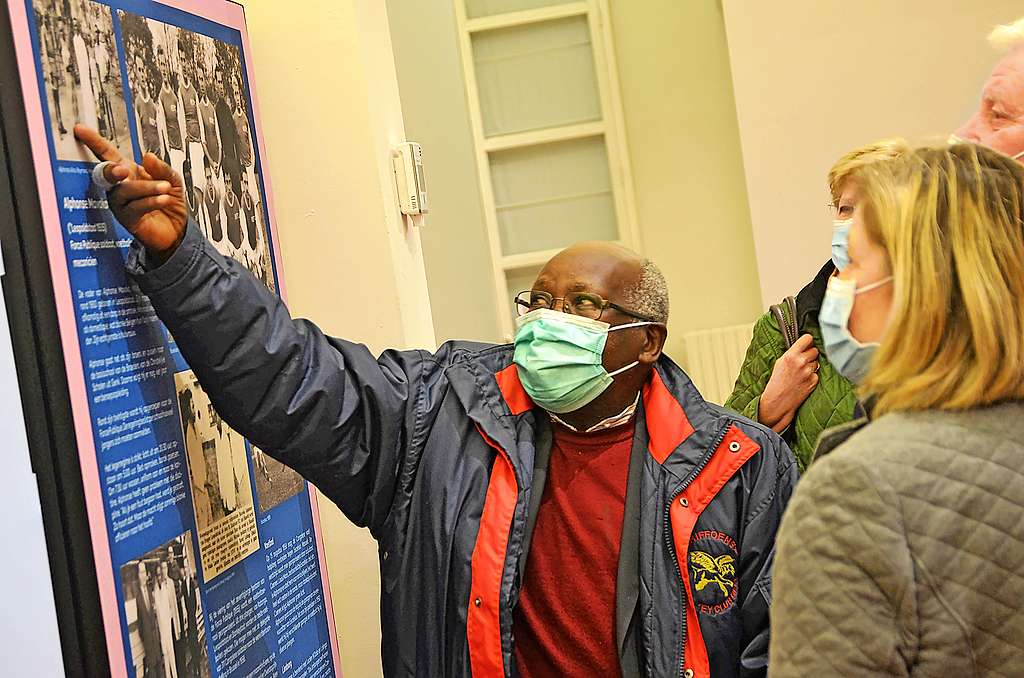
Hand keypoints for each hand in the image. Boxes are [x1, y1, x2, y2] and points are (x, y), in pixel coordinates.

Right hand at [74, 125, 186, 261]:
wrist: (177, 230)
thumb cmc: (170, 203)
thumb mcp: (172, 180)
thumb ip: (162, 168)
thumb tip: (148, 156)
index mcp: (129, 171)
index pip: (107, 153)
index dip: (94, 142)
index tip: (80, 130)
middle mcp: (121, 186)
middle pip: (107, 174)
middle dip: (111, 170)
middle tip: (122, 169)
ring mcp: (122, 203)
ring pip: (124, 191)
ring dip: (146, 188)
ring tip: (164, 187)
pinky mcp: (128, 219)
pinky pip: (135, 207)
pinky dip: (151, 201)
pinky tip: (163, 199)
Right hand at [758, 333, 819, 432]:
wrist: (777, 401)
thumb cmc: (776, 382)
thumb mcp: (780, 362)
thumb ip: (792, 352)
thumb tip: (803, 344)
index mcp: (791, 355)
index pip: (808, 338)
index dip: (808, 341)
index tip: (806, 343)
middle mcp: (801, 362)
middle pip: (815, 350)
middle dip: (810, 354)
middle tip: (802, 360)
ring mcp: (809, 372)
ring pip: (817, 362)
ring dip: (811, 365)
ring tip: (801, 372)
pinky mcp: (814, 381)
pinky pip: (817, 373)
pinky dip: (812, 375)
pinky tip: (803, 380)